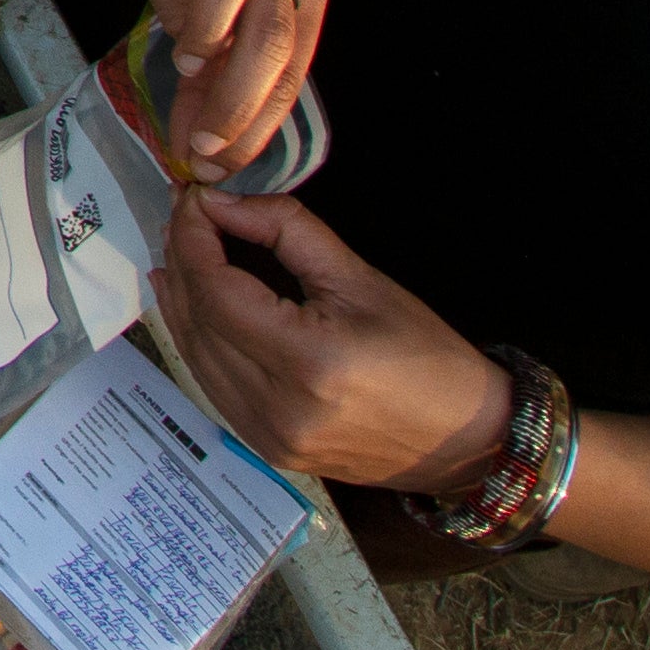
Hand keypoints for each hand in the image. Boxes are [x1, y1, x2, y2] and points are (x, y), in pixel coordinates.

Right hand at [90, 0, 327, 175]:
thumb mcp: (210, 27)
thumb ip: (208, 83)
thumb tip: (195, 154)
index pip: (290, 67)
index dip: (257, 121)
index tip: (219, 163)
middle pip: (272, 26)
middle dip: (239, 94)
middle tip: (203, 140)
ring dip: (212, 22)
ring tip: (184, 60)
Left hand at [153, 185, 511, 493]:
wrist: (468, 439)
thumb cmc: (427, 356)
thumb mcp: (361, 279)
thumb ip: (286, 231)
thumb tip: (222, 202)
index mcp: (308, 363)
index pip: (217, 290)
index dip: (194, 239)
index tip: (193, 200)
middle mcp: (278, 408)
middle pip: (198, 322)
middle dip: (182, 261)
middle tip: (185, 216)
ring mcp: (268, 437)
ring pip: (194, 356)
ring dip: (181, 300)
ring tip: (182, 251)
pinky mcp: (268, 449)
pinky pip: (212, 385)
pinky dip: (198, 340)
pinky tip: (191, 306)